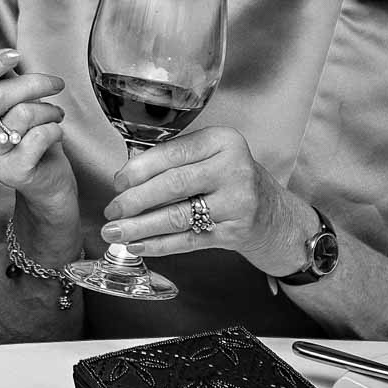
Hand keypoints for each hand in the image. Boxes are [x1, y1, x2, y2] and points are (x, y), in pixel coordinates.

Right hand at [0, 48, 70, 199]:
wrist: (45, 180)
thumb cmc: (28, 135)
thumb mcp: (13, 102)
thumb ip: (2, 79)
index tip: (15, 55)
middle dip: (33, 83)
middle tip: (55, 83)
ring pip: (22, 114)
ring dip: (49, 110)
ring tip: (56, 115)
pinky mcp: (10, 172)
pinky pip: (39, 136)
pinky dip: (55, 129)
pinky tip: (55, 134)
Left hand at [95, 125, 314, 276]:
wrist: (276, 215)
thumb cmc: (233, 180)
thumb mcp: (213, 156)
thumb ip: (176, 159)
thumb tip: (125, 177)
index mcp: (223, 141)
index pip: (173, 154)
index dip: (139, 170)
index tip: (117, 183)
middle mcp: (234, 169)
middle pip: (173, 185)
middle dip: (135, 200)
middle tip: (111, 211)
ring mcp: (237, 203)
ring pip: (177, 216)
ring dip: (140, 227)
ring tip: (115, 233)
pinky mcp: (235, 233)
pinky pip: (187, 240)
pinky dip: (158, 245)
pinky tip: (138, 246)